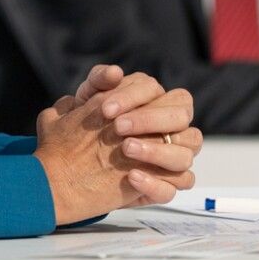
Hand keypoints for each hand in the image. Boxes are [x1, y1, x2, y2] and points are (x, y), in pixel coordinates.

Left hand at [34, 71, 202, 223]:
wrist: (73, 161)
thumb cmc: (87, 122)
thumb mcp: (87, 99)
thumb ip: (99, 80)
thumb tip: (115, 72)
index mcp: (158, 102)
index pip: (161, 92)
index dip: (135, 97)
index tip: (106, 109)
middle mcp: (172, 129)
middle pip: (181, 117)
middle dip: (150, 120)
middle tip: (117, 127)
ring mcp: (172, 159)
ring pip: (185, 154)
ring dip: (157, 152)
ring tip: (125, 149)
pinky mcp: (165, 186)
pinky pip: (175, 187)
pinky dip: (156, 184)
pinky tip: (131, 177)